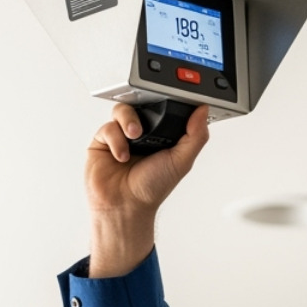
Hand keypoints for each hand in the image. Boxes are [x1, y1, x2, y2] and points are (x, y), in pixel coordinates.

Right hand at [85, 102, 210, 276]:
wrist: (124, 206)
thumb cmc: (152, 189)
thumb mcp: (182, 161)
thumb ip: (196, 136)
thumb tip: (203, 111)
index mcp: (162, 135)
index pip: (165, 109)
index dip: (167, 103)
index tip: (171, 100)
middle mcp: (142, 133)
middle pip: (142, 104)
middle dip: (145, 109)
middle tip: (150, 122)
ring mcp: (122, 136)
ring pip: (123, 110)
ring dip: (129, 121)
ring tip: (134, 136)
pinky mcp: (103, 142)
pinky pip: (108, 127)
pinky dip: (116, 140)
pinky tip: (122, 156)